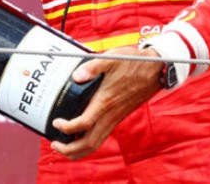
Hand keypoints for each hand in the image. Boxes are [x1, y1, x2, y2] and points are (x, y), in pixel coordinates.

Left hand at [49, 45, 163, 159]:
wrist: (155, 69)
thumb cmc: (132, 62)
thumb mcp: (112, 58)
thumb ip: (93, 66)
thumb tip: (76, 76)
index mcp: (105, 101)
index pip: (84, 123)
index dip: (68, 128)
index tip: (56, 123)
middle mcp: (110, 114)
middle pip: (89, 143)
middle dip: (70, 149)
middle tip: (54, 144)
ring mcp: (115, 118)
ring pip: (96, 144)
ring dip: (79, 150)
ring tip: (63, 147)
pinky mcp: (117, 117)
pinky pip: (102, 137)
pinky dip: (88, 143)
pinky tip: (79, 137)